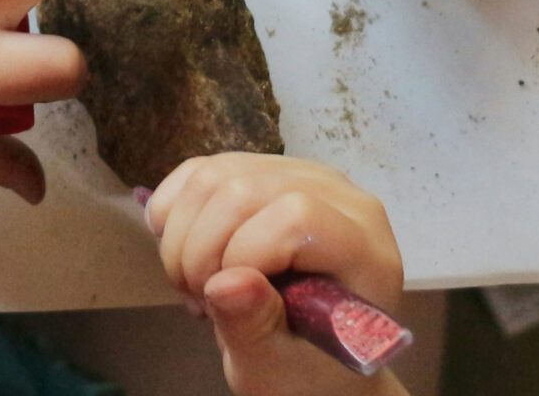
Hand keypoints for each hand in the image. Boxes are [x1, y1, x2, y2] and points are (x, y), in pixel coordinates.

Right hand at [145, 154, 405, 395]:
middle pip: (244, 188)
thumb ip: (256, 327)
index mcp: (364, 247)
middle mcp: (340, 194)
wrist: (308, 356)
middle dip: (200, 250)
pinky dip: (174, 212)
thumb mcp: (279, 369)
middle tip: (200, 301)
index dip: (243, 253)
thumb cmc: (307, 369)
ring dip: (183, 235)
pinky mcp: (263, 168)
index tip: (223, 303)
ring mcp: (300, 173)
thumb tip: (226, 282)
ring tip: (196, 285)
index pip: (296, 215)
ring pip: (215, 175)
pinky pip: (200, 170)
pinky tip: (186, 254)